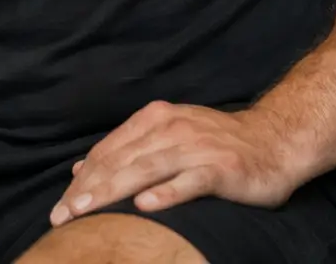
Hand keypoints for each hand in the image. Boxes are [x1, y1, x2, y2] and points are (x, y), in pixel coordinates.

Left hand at [49, 101, 302, 226]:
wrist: (274, 140)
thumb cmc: (216, 144)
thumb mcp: (167, 136)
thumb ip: (127, 150)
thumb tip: (81, 170)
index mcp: (154, 119)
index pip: (108, 151)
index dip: (82, 180)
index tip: (61, 207)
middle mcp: (171, 129)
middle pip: (120, 161)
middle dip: (87, 190)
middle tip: (62, 216)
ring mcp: (196, 148)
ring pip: (146, 169)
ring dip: (112, 191)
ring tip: (87, 211)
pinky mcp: (220, 169)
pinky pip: (189, 182)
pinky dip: (166, 193)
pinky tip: (145, 206)